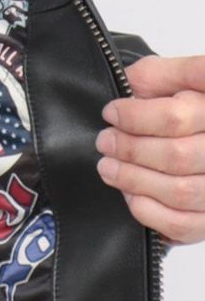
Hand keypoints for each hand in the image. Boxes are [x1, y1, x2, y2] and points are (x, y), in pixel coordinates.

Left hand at [96, 54, 204, 246]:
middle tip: (105, 142)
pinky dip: (149, 211)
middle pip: (176, 156)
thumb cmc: (188, 104)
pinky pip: (183, 224)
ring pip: (180, 191)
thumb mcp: (173, 78)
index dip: (135, 116)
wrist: (201, 135)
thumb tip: (125, 89)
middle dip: (129, 150)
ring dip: (133, 180)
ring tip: (108, 168)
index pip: (175, 117)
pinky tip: (131, 195)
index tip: (111, 112)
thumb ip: (156, 76)